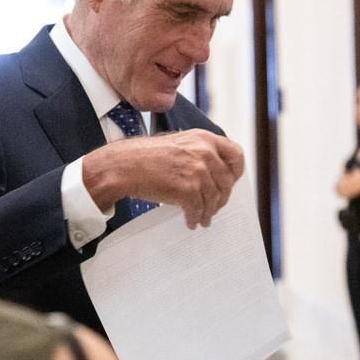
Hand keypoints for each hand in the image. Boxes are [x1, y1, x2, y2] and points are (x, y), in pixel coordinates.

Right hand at [84, 130, 245, 227]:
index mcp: (205, 138)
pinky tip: (191, 221)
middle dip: (221, 198)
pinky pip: (199, 209)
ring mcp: (197, 170)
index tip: (230, 183)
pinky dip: (196, 218)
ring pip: (214, 199)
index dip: (235, 172)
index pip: (236, 155)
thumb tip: (216, 175)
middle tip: (214, 207)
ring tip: (203, 218)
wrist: (123, 166)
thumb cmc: (146, 156)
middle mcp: (205, 152)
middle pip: (227, 182)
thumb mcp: (180, 143)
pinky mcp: (188, 188)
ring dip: (208, 212)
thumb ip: (200, 153)